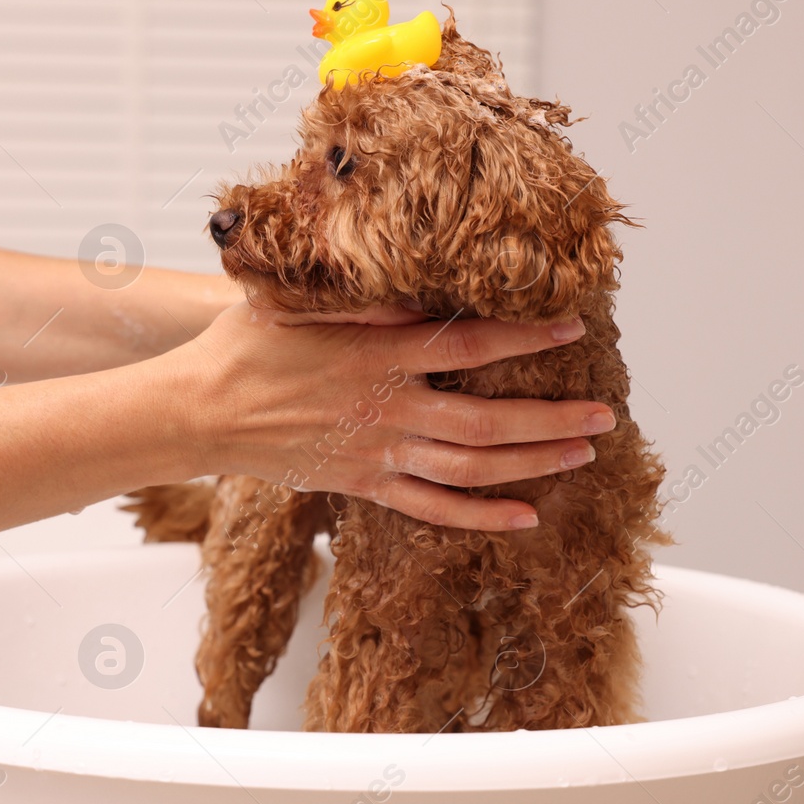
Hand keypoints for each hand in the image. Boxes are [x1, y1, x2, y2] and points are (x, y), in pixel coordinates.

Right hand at [178, 302, 615, 530]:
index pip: (468, 346)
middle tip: (603, 415)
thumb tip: (424, 287)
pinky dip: (481, 516)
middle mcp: (386, 408)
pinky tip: (524, 516)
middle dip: (552, 420)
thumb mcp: (302, 300)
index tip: (572, 330)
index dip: (525, 340)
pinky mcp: (364, 484)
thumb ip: (368, 295)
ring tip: (581, 453)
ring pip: (470, 468)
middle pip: (487, 422)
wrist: (200, 412)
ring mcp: (377, 453)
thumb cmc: (246, 346)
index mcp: (376, 354)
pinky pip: (432, 508)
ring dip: (532, 464)